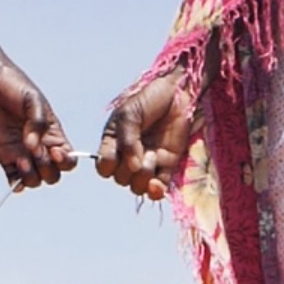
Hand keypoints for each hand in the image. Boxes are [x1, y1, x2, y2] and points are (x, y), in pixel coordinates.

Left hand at [0, 63, 77, 188]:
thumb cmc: (14, 86)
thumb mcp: (32, 100)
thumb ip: (37, 123)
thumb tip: (33, 146)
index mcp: (53, 134)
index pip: (68, 158)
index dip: (66, 161)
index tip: (54, 151)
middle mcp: (40, 147)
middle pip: (53, 174)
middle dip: (47, 169)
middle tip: (35, 153)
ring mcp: (22, 153)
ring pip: (35, 179)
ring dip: (31, 176)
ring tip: (21, 160)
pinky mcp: (4, 155)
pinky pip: (13, 178)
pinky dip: (16, 183)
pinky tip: (15, 176)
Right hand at [94, 74, 193, 200]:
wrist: (179, 93)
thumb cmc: (150, 99)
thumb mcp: (129, 114)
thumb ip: (127, 140)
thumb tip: (133, 167)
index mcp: (114, 142)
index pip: (104, 166)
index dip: (108, 166)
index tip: (116, 155)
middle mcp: (128, 156)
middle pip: (121, 179)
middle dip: (128, 171)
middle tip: (141, 151)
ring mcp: (148, 162)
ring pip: (137, 186)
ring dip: (143, 178)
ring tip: (153, 158)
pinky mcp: (167, 165)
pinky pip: (158, 187)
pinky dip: (156, 191)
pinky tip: (157, 186)